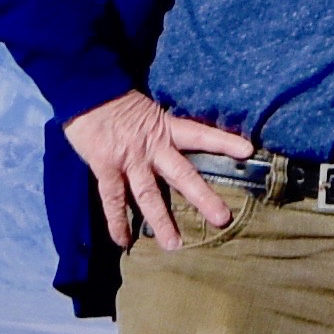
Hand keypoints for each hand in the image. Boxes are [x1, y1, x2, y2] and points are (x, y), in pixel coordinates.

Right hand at [62, 91, 252, 248]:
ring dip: (161, 221)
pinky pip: (113, 199)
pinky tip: (123, 241)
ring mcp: (129, 159)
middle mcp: (152, 146)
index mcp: (165, 128)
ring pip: (149, 194)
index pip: (201, 134)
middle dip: (203, 198)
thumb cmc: (115, 98)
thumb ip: (159, 130)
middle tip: (223, 218)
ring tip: (174, 245)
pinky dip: (117, 221)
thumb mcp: (146, 109)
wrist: (85, 89)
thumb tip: (173, 147)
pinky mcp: (106, 167)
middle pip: (183, 174)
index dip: (223, 142)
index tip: (248, 151)